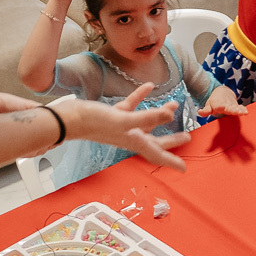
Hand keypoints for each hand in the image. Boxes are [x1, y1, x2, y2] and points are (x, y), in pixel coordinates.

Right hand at [67, 85, 189, 171]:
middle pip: (155, 141)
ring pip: (146, 122)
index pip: (157, 154)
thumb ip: (148, 118)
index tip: (184, 169)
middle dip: (171, 140)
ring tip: (175, 105)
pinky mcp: (114, 114)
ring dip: (160, 115)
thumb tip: (170, 115)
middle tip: (186, 137)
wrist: (68, 118)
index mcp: (134, 141)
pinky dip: (141, 97)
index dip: (171, 161)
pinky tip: (150, 86)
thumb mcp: (124, 120)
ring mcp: (122, 125)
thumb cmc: (94, 123)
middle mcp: (130, 136)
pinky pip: (132, 106)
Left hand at [199, 86, 247, 117]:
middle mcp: (227, 105)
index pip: (223, 107)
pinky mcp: (236, 106)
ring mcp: (233, 105)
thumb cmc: (215, 101)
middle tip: (241, 112)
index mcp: (220, 105)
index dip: (224, 108)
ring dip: (241, 110)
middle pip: (232, 108)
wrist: (222, 92)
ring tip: (245, 112)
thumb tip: (200, 112)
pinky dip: (243, 109)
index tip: (226, 109)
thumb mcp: (208, 105)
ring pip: (237, 107)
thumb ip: (205, 110)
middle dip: (236, 110)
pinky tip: (246, 112)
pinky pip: (240, 107)